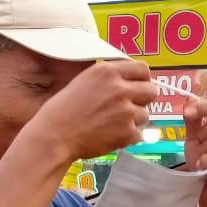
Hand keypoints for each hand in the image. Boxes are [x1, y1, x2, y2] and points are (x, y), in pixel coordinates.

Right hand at [31, 58, 156, 162]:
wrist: (54, 135)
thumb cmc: (63, 110)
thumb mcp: (85, 81)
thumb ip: (109, 79)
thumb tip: (131, 81)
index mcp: (107, 71)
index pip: (143, 69)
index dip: (142, 79)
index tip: (138, 86)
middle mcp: (119, 88)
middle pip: (151, 91)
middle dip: (143, 99)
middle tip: (130, 107)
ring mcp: (125, 110)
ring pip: (145, 114)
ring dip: (134, 120)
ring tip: (113, 124)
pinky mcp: (127, 132)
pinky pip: (139, 134)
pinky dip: (128, 137)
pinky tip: (111, 136)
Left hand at [184, 99, 206, 206]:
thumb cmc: (203, 163)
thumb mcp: (194, 138)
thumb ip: (193, 119)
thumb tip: (190, 97)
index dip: (205, 106)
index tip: (187, 113)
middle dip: (201, 133)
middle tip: (197, 147)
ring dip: (203, 149)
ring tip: (200, 159)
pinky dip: (206, 160)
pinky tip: (201, 165)